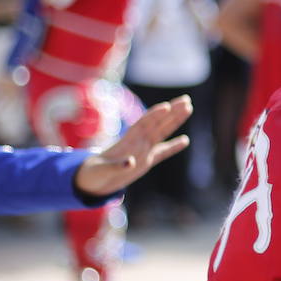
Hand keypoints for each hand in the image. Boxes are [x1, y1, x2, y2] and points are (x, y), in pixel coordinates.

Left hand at [74, 95, 192, 196]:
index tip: (167, 106)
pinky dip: (173, 146)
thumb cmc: (93, 174)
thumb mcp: (102, 170)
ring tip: (188, 108)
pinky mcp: (146, 161)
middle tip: (186, 100)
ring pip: (162, 132)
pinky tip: (185, 140)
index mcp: (127, 141)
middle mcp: (137, 142)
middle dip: (171, 112)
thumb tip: (131, 162)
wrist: (91, 180)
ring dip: (175, 121)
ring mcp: (143, 150)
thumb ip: (117, 166)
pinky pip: (162, 152)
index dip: (154, 115)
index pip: (143, 124)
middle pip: (157, 123)